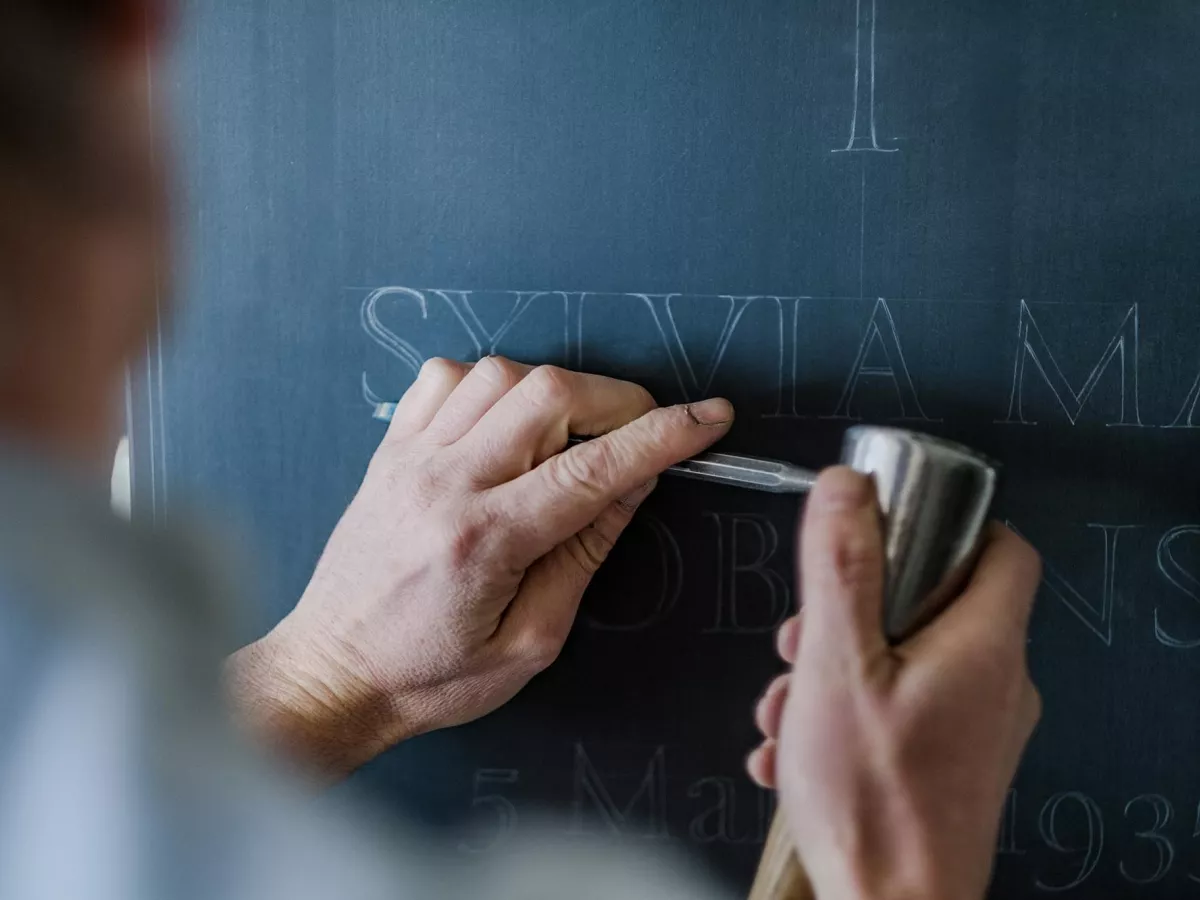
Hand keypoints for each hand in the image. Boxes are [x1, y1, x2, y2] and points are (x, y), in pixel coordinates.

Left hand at [225, 357, 732, 779]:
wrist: (331, 675)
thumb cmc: (432, 676)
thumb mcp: (531, 639)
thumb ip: (585, 553)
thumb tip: (635, 482)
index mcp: (485, 540)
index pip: (593, 466)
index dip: (663, 435)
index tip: (709, 416)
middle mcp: (444, 482)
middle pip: (547, 394)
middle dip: (616, 400)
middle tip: (639, 433)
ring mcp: (410, 457)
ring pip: (499, 373)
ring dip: (556, 390)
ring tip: (573, 435)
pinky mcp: (390, 449)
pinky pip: (445, 377)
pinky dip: (491, 382)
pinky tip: (506, 420)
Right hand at [747, 468, 1041, 899]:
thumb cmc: (874, 804)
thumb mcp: (837, 666)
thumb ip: (841, 569)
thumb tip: (845, 487)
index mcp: (984, 645)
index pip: (1003, 549)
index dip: (947, 527)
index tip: (890, 531)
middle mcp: (996, 685)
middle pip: (932, 607)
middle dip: (851, 616)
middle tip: (804, 643)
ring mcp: (977, 731)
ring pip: (904, 664)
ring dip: (835, 673)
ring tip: (789, 708)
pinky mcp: (952, 768)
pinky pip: (900, 713)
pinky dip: (847, 716)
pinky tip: (797, 748)